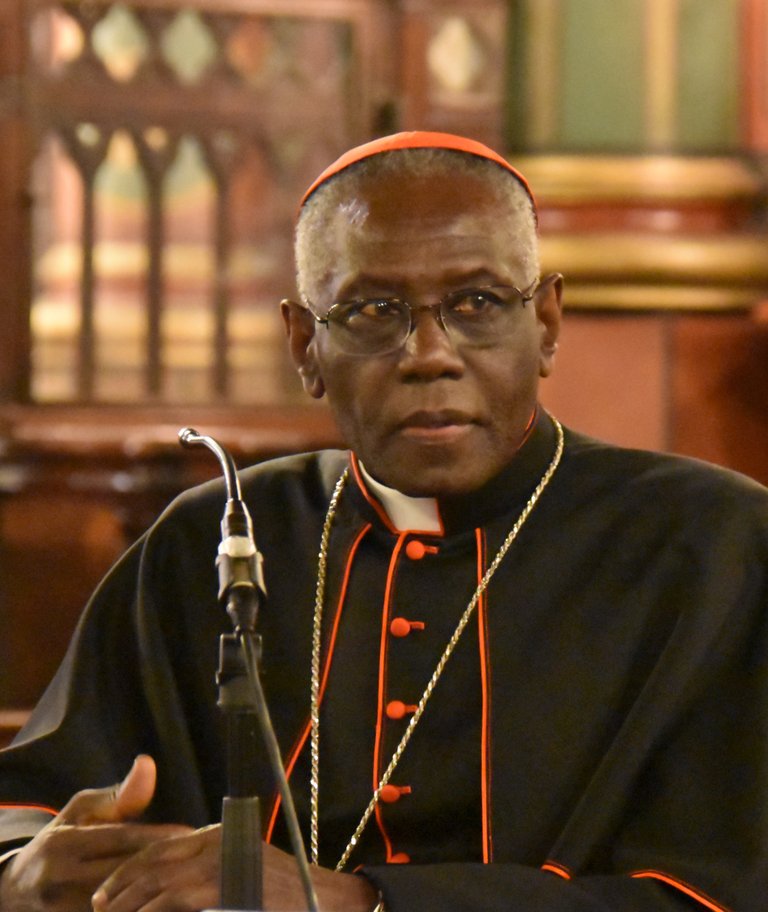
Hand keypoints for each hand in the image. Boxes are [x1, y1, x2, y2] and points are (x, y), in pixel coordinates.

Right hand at [0, 756, 188, 911]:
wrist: (17, 890)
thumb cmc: (61, 840)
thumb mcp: (81, 811)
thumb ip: (118, 796)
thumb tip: (148, 765)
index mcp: (63, 843)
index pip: (119, 840)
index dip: (156, 836)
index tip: (189, 833)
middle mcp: (60, 879)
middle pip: (122, 872)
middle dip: (161, 863)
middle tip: (195, 856)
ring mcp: (62, 909)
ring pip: (119, 902)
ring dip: (153, 892)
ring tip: (186, 879)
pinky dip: (139, 908)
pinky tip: (162, 900)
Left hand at [92, 832, 377, 911]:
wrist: (324, 900)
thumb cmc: (285, 891)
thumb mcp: (244, 869)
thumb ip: (211, 867)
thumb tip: (170, 887)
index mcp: (217, 834)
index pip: (161, 846)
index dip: (129, 869)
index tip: (106, 891)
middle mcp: (215, 843)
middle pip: (154, 862)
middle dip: (119, 887)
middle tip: (98, 908)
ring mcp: (220, 865)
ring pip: (159, 883)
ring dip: (129, 905)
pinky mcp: (223, 887)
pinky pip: (174, 901)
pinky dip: (152, 911)